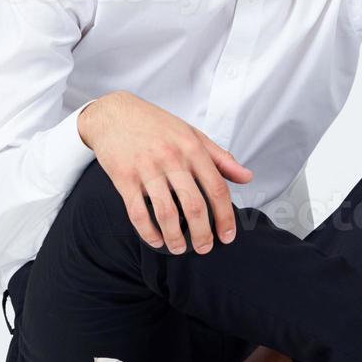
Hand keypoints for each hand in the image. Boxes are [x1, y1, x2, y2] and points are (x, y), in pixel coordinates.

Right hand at [79, 92, 252, 254]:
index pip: (216, 188)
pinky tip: (156, 240)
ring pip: (166, 213)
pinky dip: (148, 232)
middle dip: (202, 234)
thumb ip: (220, 158)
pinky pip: (138, 212)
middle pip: (193, 205)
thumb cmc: (156, 124)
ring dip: (175, 238)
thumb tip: (247, 177)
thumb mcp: (192, 134)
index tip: (227, 235)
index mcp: (192, 148)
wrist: (114, 113)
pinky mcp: (124, 178)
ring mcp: (146, 168)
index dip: (225, 216)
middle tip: (205, 248)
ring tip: (179, 249)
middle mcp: (171, 158)